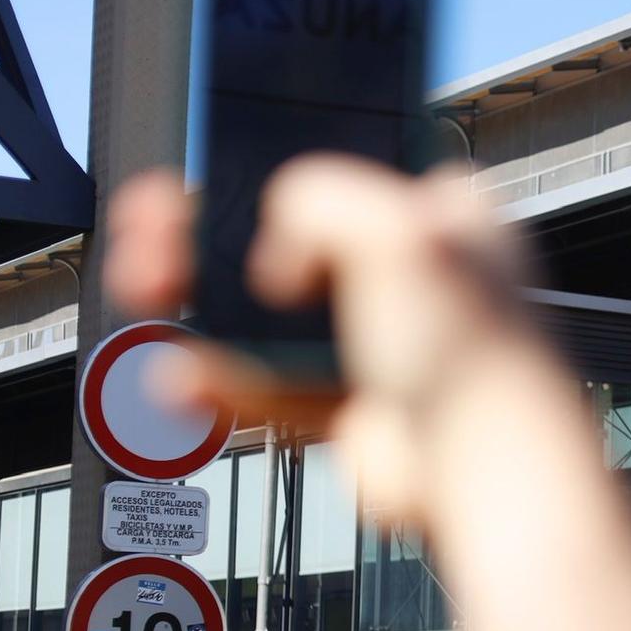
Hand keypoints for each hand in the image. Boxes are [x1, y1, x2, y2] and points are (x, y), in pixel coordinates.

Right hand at [105, 156, 538, 520]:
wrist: (481, 470)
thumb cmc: (473, 349)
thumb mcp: (393, 225)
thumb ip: (318, 197)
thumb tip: (275, 259)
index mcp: (445, 213)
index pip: (353, 160)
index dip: (283, 160)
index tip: (219, 162)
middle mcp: (413, 273)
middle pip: (286, 236)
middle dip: (207, 230)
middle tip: (159, 226)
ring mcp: (379, 341)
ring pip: (262, 309)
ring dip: (194, 298)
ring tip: (149, 284)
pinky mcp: (351, 407)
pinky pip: (264, 383)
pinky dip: (217, 377)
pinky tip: (181, 372)